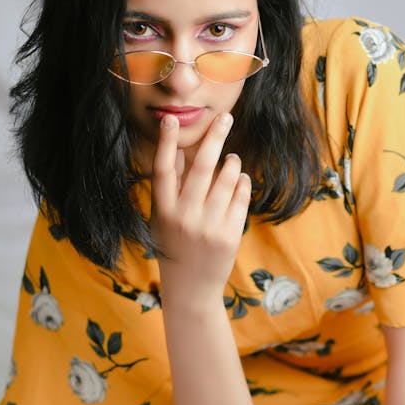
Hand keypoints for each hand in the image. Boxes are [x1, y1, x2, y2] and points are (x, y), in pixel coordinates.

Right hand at [150, 113, 250, 302]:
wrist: (191, 288)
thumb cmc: (175, 246)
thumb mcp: (162, 218)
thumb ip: (170, 186)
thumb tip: (177, 150)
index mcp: (162, 211)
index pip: (162, 169)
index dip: (165, 143)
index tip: (170, 119)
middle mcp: (184, 217)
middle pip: (201, 166)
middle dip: (214, 137)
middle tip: (225, 116)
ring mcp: (208, 227)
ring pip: (227, 178)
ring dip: (232, 162)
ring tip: (232, 159)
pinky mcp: (229, 235)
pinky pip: (241, 197)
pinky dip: (242, 182)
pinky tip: (240, 179)